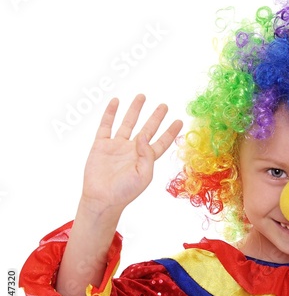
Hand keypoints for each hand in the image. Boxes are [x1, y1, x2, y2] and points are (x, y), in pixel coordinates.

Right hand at [80, 94, 182, 214]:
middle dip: (156, 117)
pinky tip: (115, 101)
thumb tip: (144, 135)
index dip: (170, 132)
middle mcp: (133, 150)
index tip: (179, 121)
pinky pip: (106, 126)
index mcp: (145, 158)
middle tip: (164, 105)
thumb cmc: (125, 191)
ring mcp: (117, 146)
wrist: (102, 199)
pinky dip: (110, 113)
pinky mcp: (101, 145)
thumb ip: (147, 155)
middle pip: (147, 129)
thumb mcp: (143, 175)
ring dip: (134, 110)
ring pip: (127, 123)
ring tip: (142, 96)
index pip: (161, 142)